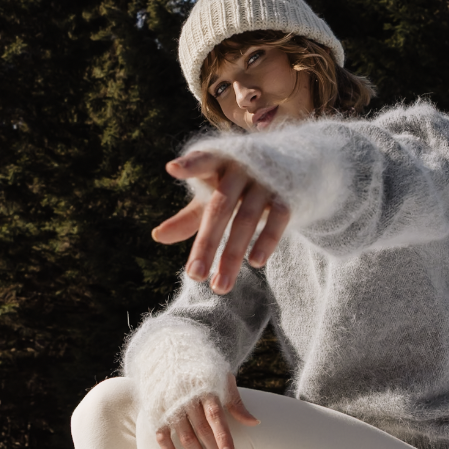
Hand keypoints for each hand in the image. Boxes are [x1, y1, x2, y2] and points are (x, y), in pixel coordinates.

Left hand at [152, 150, 290, 293]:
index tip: (172, 169)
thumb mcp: (211, 195)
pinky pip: (278, 219)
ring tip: (220, 287)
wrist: (291, 162)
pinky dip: (267, 241)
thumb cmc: (237, 183)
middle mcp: (241, 169)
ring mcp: (265, 182)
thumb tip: (157, 236)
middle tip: (194, 276)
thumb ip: (188, 216)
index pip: (203, 161)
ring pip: (247, 219)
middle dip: (207, 243)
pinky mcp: (286, 196)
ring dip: (232, 255)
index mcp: (218, 163)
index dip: (189, 166)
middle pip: (220, 207)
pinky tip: (255, 262)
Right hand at [157, 374, 258, 448]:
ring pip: (185, 438)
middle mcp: (186, 399)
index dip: (222, 435)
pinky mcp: (157, 414)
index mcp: (205, 389)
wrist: (167, 354)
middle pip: (202, 431)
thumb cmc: (201, 371)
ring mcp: (170, 407)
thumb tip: (255, 422)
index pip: (215, 415)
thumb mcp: (220, 379)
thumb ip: (235, 402)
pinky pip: (162, 438)